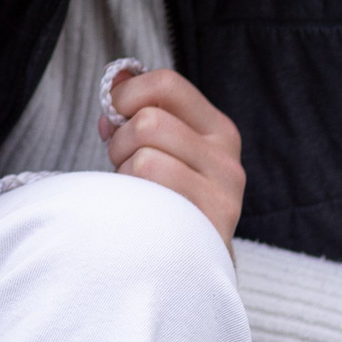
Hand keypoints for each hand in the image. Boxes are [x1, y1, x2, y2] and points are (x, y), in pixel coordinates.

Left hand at [104, 67, 245, 253]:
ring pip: (145, 158)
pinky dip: (131, 198)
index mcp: (217, 128)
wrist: (192, 264)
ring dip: (124, 173)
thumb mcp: (159, 146)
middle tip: (123, 163)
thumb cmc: (166, 196)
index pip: (167, 83)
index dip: (127, 94)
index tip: (115, 115)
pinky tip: (141, 211)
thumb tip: (117, 77)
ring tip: (134, 190)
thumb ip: (140, 109)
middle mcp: (227, 158)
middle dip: (120, 141)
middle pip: (148, 121)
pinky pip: (149, 193)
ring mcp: (222, 193)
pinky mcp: (207, 224)